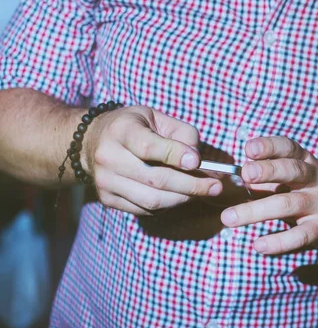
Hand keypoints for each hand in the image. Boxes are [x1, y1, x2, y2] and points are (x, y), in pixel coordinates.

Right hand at [82, 106, 221, 214]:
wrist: (92, 141)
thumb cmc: (134, 126)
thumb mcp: (157, 117)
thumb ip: (181, 133)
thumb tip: (197, 160)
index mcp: (121, 130)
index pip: (148, 147)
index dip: (175, 155)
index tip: (198, 162)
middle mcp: (109, 157)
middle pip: (155, 179)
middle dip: (191, 185)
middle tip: (216, 186)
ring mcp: (106, 182)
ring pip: (151, 200)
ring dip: (183, 199)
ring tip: (202, 192)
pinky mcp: (107, 200)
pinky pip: (144, 210)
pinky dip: (168, 205)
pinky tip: (180, 196)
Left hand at [220, 136, 317, 254]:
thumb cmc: (307, 190)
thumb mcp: (292, 176)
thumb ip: (267, 174)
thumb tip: (237, 175)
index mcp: (304, 161)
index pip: (288, 147)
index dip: (269, 146)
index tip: (249, 149)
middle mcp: (314, 178)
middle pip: (292, 171)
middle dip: (268, 171)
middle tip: (245, 174)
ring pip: (288, 204)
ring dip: (256, 211)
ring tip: (229, 218)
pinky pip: (299, 236)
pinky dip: (278, 241)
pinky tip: (258, 244)